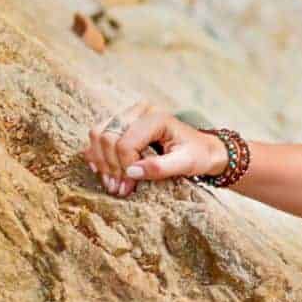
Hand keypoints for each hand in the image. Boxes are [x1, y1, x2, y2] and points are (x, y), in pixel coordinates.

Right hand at [84, 102, 225, 196]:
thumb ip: (161, 168)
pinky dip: (97, 155)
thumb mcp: (187, 164)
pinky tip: (105, 172)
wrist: (204, 150)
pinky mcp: (122, 124)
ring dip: (101, 161)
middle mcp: (139, 111)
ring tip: (113, 184)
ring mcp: (129, 115)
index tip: (130, 185)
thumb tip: (131, 172)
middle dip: (110, 166)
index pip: (125, 143)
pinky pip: (98, 136)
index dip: (124, 166)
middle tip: (119, 189)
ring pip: (98, 134)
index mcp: (156, 118)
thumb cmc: (198, 155)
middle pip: (107, 137)